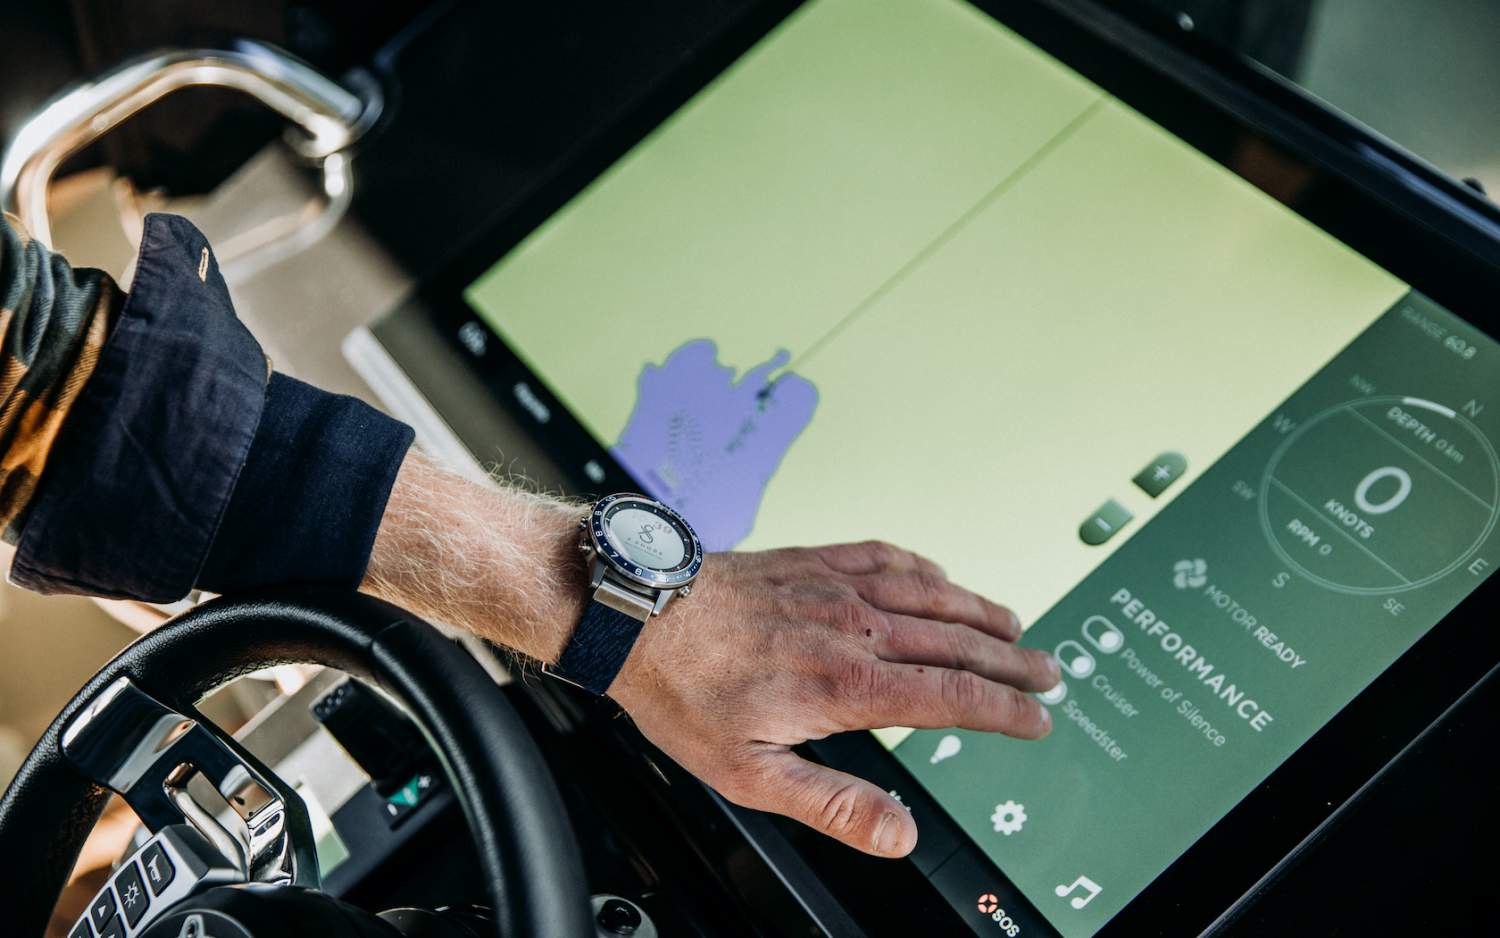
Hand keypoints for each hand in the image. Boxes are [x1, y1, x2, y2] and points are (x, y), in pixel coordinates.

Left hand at [608, 540, 1060, 857]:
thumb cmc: (682, 690)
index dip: (1003, 710)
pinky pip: (884, 557)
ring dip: (980, 610)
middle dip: (1011, 660)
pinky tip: (936, 574)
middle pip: (956, 641)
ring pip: (930, 595)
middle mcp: (852, 627)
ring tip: (1015, 624)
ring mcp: (833, 587)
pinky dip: (924, 568)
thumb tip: (898, 834)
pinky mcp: (810, 560)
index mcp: (845, 684)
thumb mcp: (749, 774)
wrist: (635, 611)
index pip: (950, 696)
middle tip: (1051, 671)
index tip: (1037, 719)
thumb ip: (831, 802)